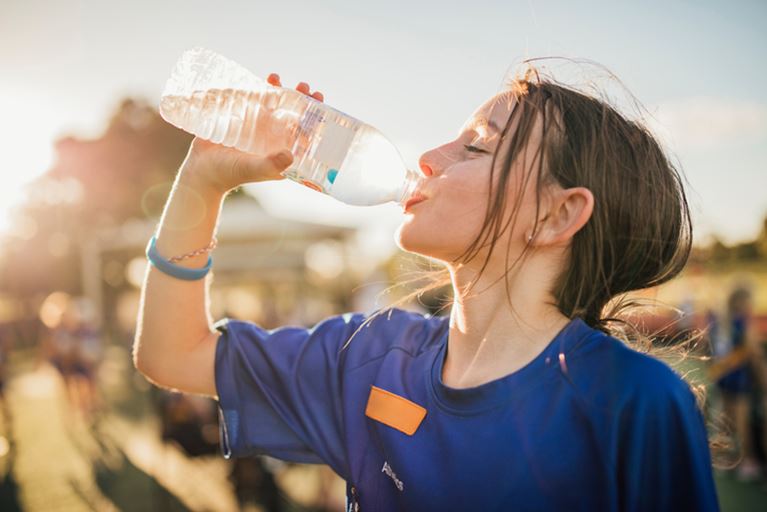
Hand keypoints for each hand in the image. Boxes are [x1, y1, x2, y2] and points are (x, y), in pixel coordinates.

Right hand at [181, 74, 324, 195]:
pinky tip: (263, 80)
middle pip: (293, 115)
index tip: (320, 104)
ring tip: (277, 78)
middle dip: (301, 100)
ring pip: (274, 105)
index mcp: (282, 152)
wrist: (201, 170)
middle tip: (305, 87)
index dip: (315, 119)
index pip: (304, 134)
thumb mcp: (252, 169)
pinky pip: (254, 101)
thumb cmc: (228, 174)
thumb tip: (291, 154)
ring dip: (280, 91)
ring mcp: (258, 129)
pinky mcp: (242, 120)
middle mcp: (273, 139)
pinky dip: (260, 89)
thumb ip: (271, 165)